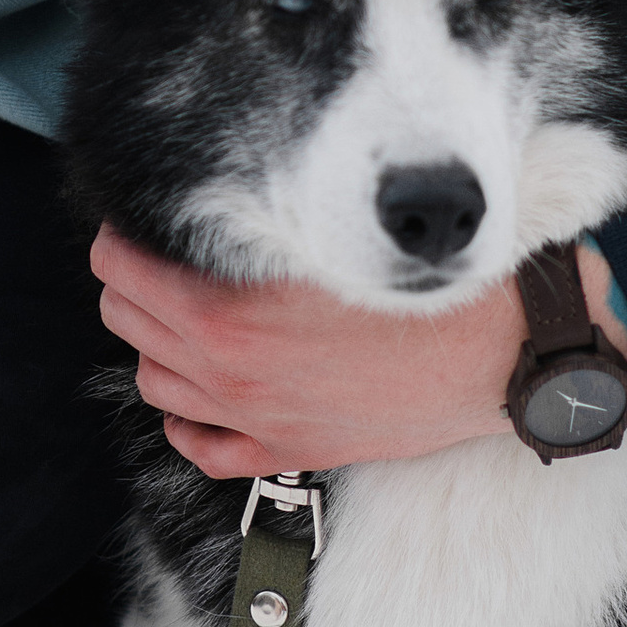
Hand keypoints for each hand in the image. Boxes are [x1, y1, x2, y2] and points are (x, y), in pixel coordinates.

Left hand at [92, 226, 626, 480]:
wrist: (507, 357)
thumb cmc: (435, 278)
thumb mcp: (344, 226)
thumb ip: (274, 206)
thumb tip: (230, 176)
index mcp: (232, 309)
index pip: (119, 265)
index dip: (125, 232)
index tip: (146, 217)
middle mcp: (230, 370)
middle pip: (124, 317)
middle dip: (132, 281)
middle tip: (162, 255)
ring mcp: (257, 417)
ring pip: (153, 380)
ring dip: (157, 343)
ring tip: (183, 312)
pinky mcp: (291, 450)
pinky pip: (200, 448)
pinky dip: (186, 418)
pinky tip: (198, 392)